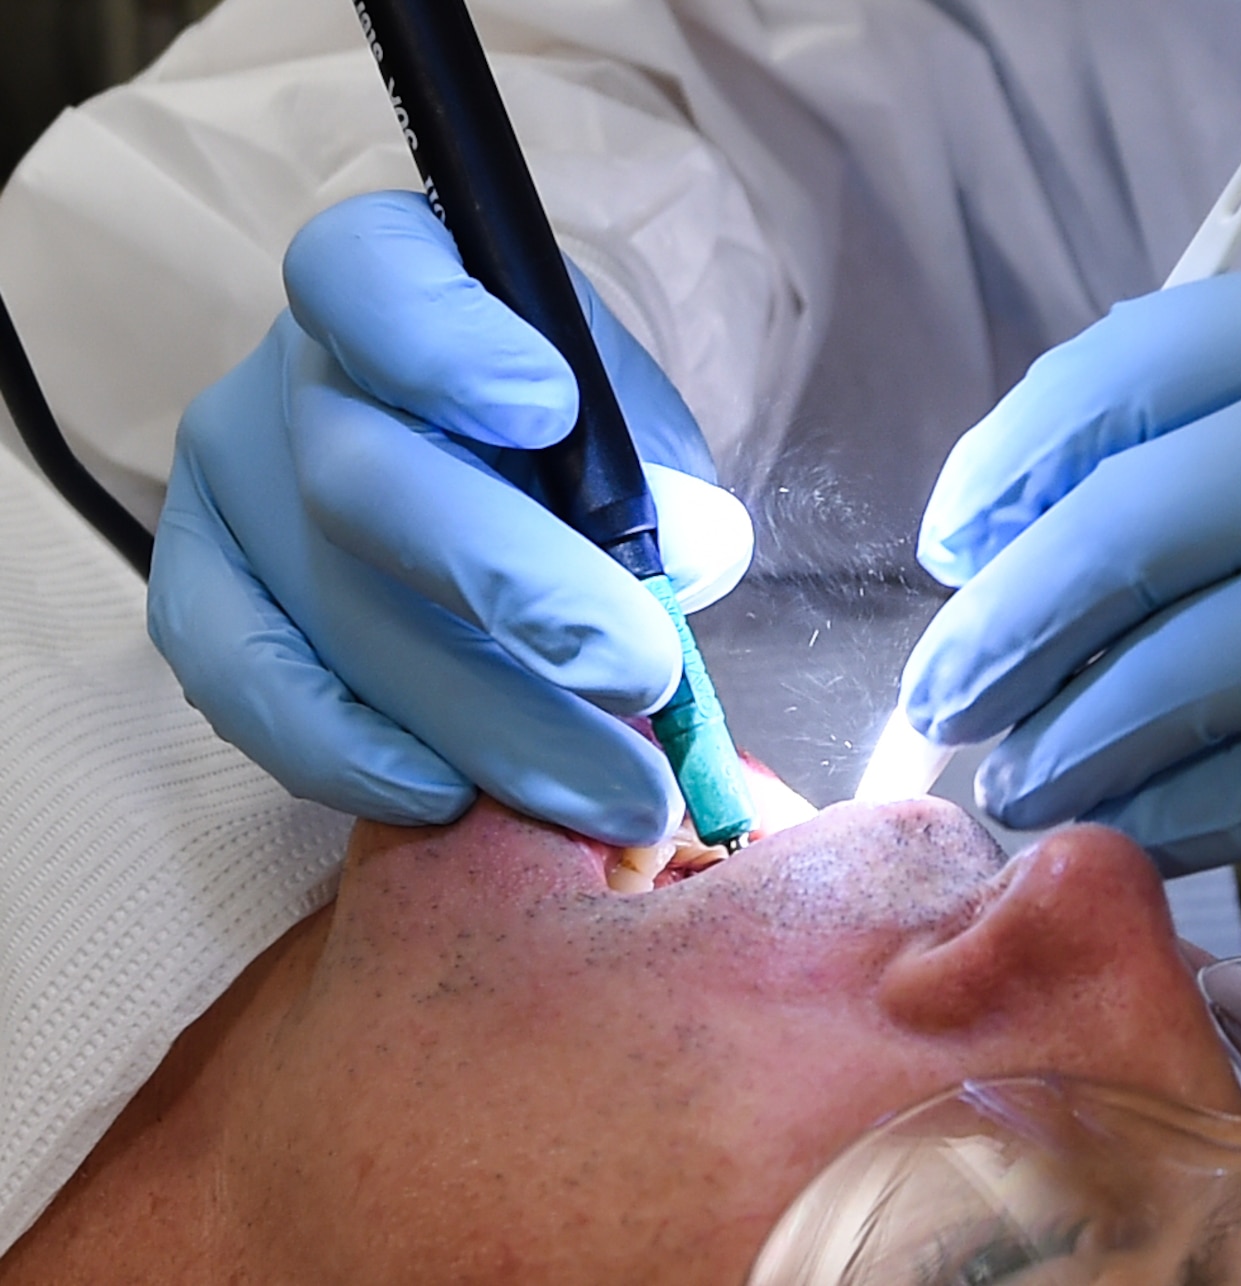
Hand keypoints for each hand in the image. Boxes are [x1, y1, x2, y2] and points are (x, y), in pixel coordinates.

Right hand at [149, 191, 751, 844]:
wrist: (476, 469)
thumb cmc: (563, 430)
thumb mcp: (629, 419)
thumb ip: (661, 472)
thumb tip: (685, 553)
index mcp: (391, 275)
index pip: (375, 276)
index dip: (445, 343)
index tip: (548, 410)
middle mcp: (291, 373)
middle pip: (368, 481)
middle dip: (519, 594)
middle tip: (642, 680)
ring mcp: (229, 483)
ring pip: (330, 609)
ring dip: (480, 719)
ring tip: (607, 793)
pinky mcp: (200, 590)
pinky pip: (245, 686)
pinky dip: (348, 753)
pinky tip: (447, 795)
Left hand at [903, 246, 1240, 933]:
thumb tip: (1033, 544)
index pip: (1141, 358)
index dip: (1014, 457)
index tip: (952, 542)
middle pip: (1136, 519)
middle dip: (1008, 625)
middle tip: (946, 694)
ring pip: (1188, 669)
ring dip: (1075, 743)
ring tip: (1015, 785)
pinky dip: (1177, 812)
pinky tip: (1128, 829)